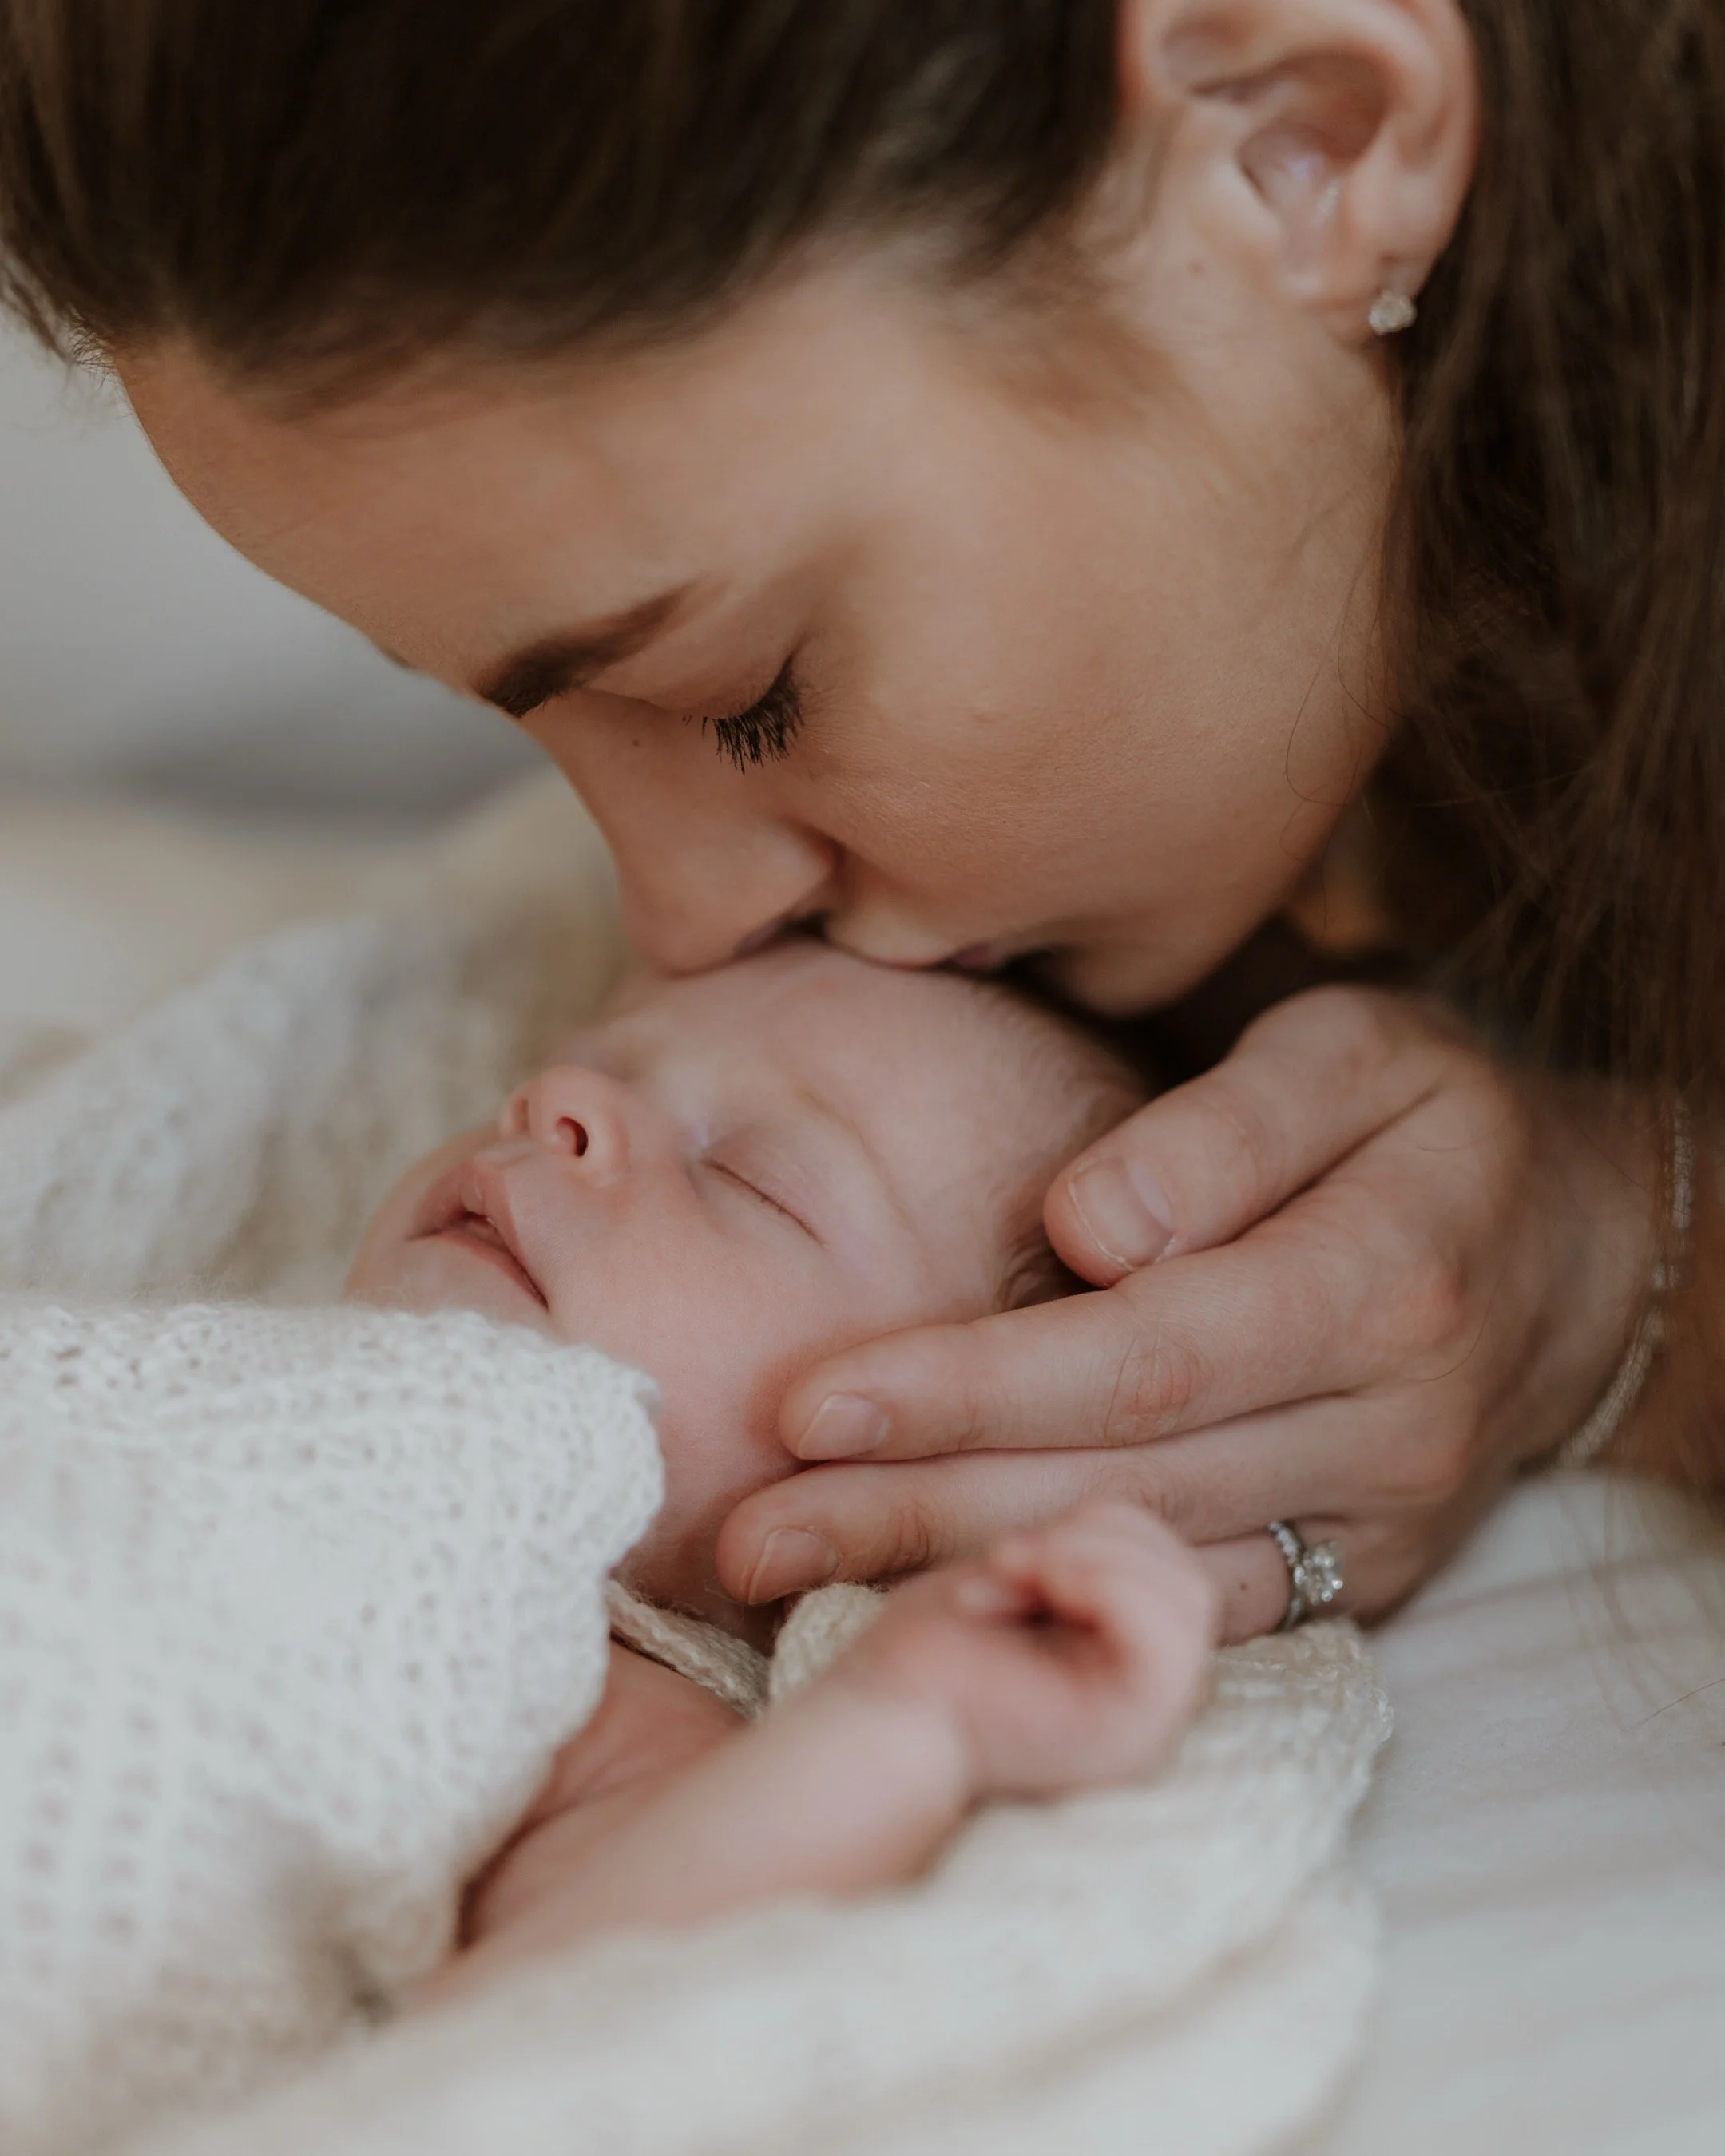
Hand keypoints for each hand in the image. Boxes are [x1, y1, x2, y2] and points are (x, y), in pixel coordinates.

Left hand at [717, 987, 1658, 1635]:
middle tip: (742, 1526)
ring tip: (781, 1580)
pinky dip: (1060, 1615)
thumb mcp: (1357, 1053)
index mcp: (1379, 1280)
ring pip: (1142, 1565)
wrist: (1575, 1258)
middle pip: (1119, 1478)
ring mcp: (1376, 1525)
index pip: (1143, 1352)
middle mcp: (1385, 1428)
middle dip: (915, 1508)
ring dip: (955, 1576)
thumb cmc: (1430, 1125)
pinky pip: (1197, 1620)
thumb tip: (1089, 1223)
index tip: (812, 1399)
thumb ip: (1229, 1127)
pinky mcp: (1358, 1582)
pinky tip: (926, 1609)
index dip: (973, 1387)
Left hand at [834, 1502, 1216, 1799]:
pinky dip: (1105, 1584)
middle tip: (1008, 1558)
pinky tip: (1040, 1589)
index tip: (1008, 1551)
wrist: (877, 1714)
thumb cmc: (929, 1652)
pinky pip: (1169, 1634)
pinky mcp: (1136, 1728)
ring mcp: (1151, 1718)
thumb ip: (1078, 1555)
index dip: (1098, 1528)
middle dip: (1095, 1536)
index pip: (1169, 1563)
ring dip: (1091, 1556)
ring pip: (1188, 1593)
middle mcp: (1151, 1695)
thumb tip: (1120, 1519)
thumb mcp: (1016, 1578)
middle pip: (1186, 1574)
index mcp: (1126, 1658)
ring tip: (1017, 1575)